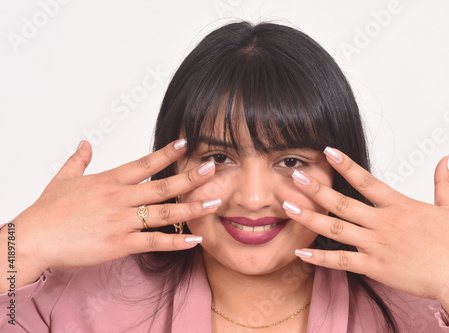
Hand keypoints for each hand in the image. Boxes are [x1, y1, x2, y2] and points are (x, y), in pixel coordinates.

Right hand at [0, 139, 219, 291]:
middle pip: (162, 186)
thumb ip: (78, 160)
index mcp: (109, 181)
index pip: (144, 163)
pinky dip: (176, 242)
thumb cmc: (47, 210)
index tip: (186, 144)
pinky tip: (195, 240)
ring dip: (192, 208)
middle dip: (191, 178)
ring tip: (214, 202)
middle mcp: (120, 198)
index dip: (167, 153)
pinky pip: (154, 242)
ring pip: (164, 213)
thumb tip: (85, 143)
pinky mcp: (120, 244)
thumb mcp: (63, 178)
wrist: (33, 238)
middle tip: (213, 169)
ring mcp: (121, 221)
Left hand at [284, 147, 448, 323]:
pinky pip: (341, 261)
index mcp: (397, 205)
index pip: (366, 180)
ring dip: (309, 218)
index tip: (327, 150)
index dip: (345, 165)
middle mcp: (382, 222)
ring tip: (287, 207)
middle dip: (316, 189)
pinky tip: (301, 251)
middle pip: (342, 203)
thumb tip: (448, 157)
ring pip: (336, 229)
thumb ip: (443, 181)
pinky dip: (320, 257)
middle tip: (294, 177)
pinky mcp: (374, 267)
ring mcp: (376, 245)